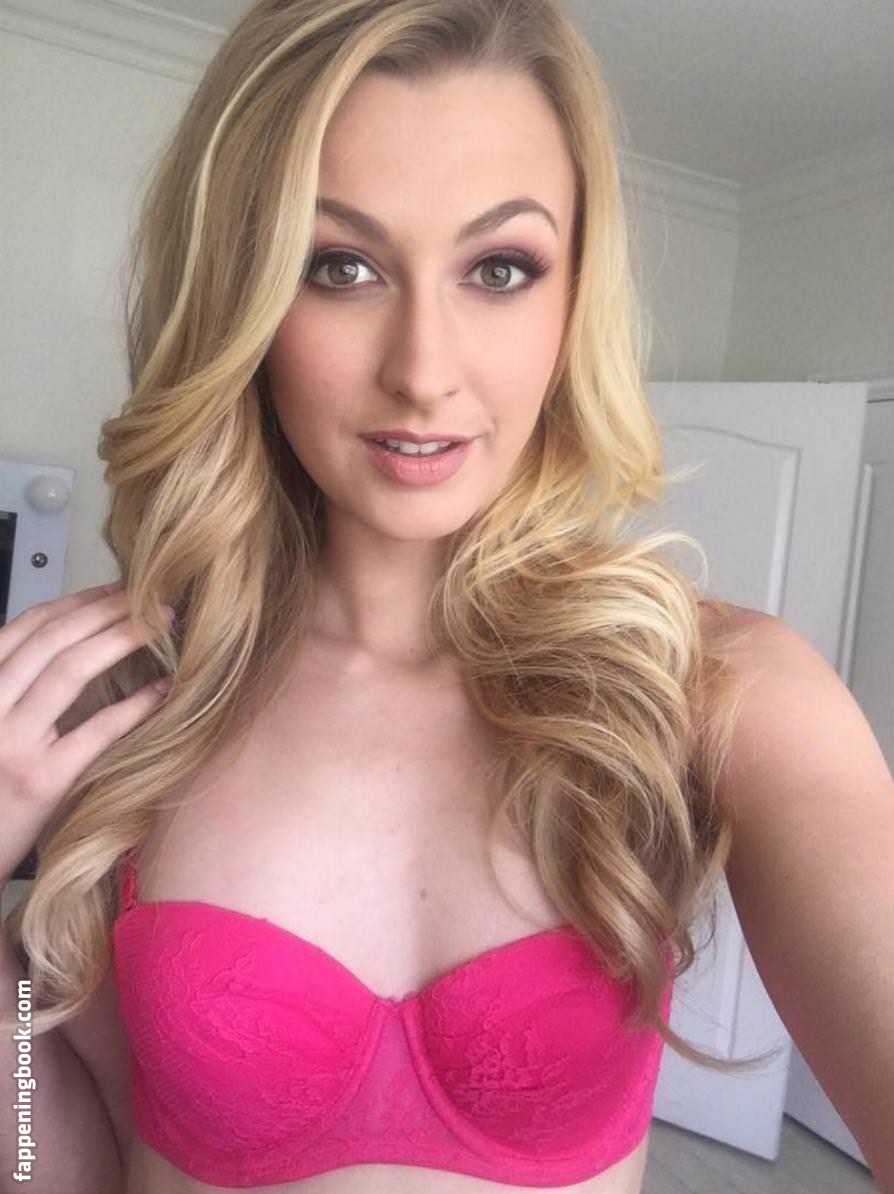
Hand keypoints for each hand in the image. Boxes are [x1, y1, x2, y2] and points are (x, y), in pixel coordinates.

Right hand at [0, 582, 172, 883]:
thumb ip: (16, 689)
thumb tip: (75, 644)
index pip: (25, 627)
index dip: (75, 602)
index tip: (117, 589)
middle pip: (51, 639)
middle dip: (107, 610)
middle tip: (152, 599)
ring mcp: (11, 743)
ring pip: (69, 671)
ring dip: (121, 639)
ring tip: (161, 628)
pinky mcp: (40, 781)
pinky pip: (95, 731)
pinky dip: (133, 704)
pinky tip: (163, 688)